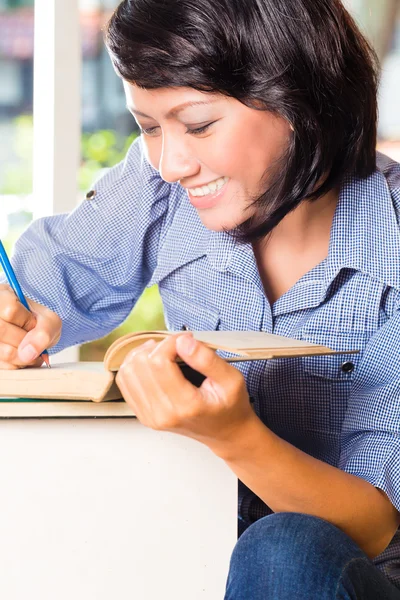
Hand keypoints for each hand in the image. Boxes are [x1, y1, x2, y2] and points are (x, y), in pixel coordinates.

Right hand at [0, 284, 61, 368]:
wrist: (33, 334)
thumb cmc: (37, 322)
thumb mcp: (49, 320)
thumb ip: (44, 330)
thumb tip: (29, 352)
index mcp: (2, 296)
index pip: (10, 310)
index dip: (27, 322)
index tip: (34, 324)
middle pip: (1, 330)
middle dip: (25, 341)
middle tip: (33, 341)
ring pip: (3, 352)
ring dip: (24, 357)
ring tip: (30, 350)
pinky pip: (4, 366)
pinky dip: (18, 365)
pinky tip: (21, 357)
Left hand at [116, 333, 256, 450]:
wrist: (225, 432)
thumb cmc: (230, 406)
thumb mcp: (231, 379)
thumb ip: (207, 359)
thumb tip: (182, 341)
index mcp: (185, 405)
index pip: (159, 362)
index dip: (169, 342)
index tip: (186, 340)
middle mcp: (162, 414)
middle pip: (140, 364)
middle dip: (157, 347)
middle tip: (176, 347)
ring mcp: (150, 416)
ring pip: (128, 371)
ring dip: (144, 355)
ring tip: (164, 354)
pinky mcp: (143, 415)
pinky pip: (125, 382)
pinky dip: (136, 366)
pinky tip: (153, 364)